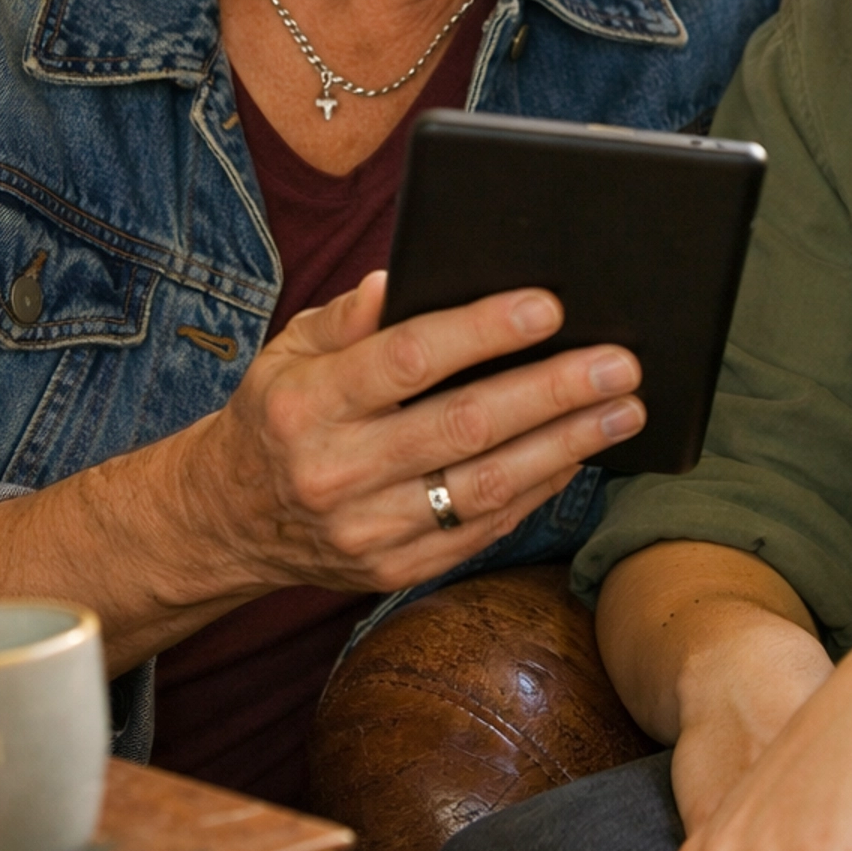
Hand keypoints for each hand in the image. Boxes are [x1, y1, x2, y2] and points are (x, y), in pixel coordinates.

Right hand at [188, 270, 644, 596]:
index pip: (407, 360)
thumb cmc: (278, 414)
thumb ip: (347, 316)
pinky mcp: (392, 570)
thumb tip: (401, 280)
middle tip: (620, 362)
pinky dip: (537, 490)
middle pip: (464, 426)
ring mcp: (366, 530)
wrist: (228, 519)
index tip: (548, 306)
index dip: (482, 331)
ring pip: (485, 485)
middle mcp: (335, 470)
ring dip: (566, 445)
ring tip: (623, 409)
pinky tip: (578, 455)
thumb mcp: (289, 350)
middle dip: (552, 391)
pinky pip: (482, 529)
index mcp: (307, 402)